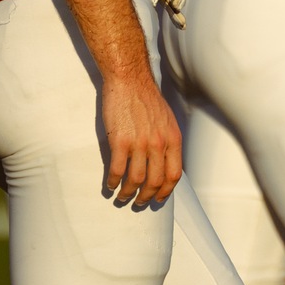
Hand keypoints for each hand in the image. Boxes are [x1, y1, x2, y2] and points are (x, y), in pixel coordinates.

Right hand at [100, 67, 182, 206]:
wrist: (130, 81)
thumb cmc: (147, 100)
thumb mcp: (168, 121)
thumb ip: (169, 141)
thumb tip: (167, 163)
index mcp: (173, 139)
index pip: (174, 175)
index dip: (165, 191)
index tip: (158, 199)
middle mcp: (159, 143)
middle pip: (155, 182)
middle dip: (146, 197)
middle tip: (138, 202)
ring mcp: (139, 143)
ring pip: (135, 180)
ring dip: (128, 193)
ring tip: (122, 197)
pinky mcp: (120, 141)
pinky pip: (116, 170)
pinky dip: (112, 182)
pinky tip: (110, 185)